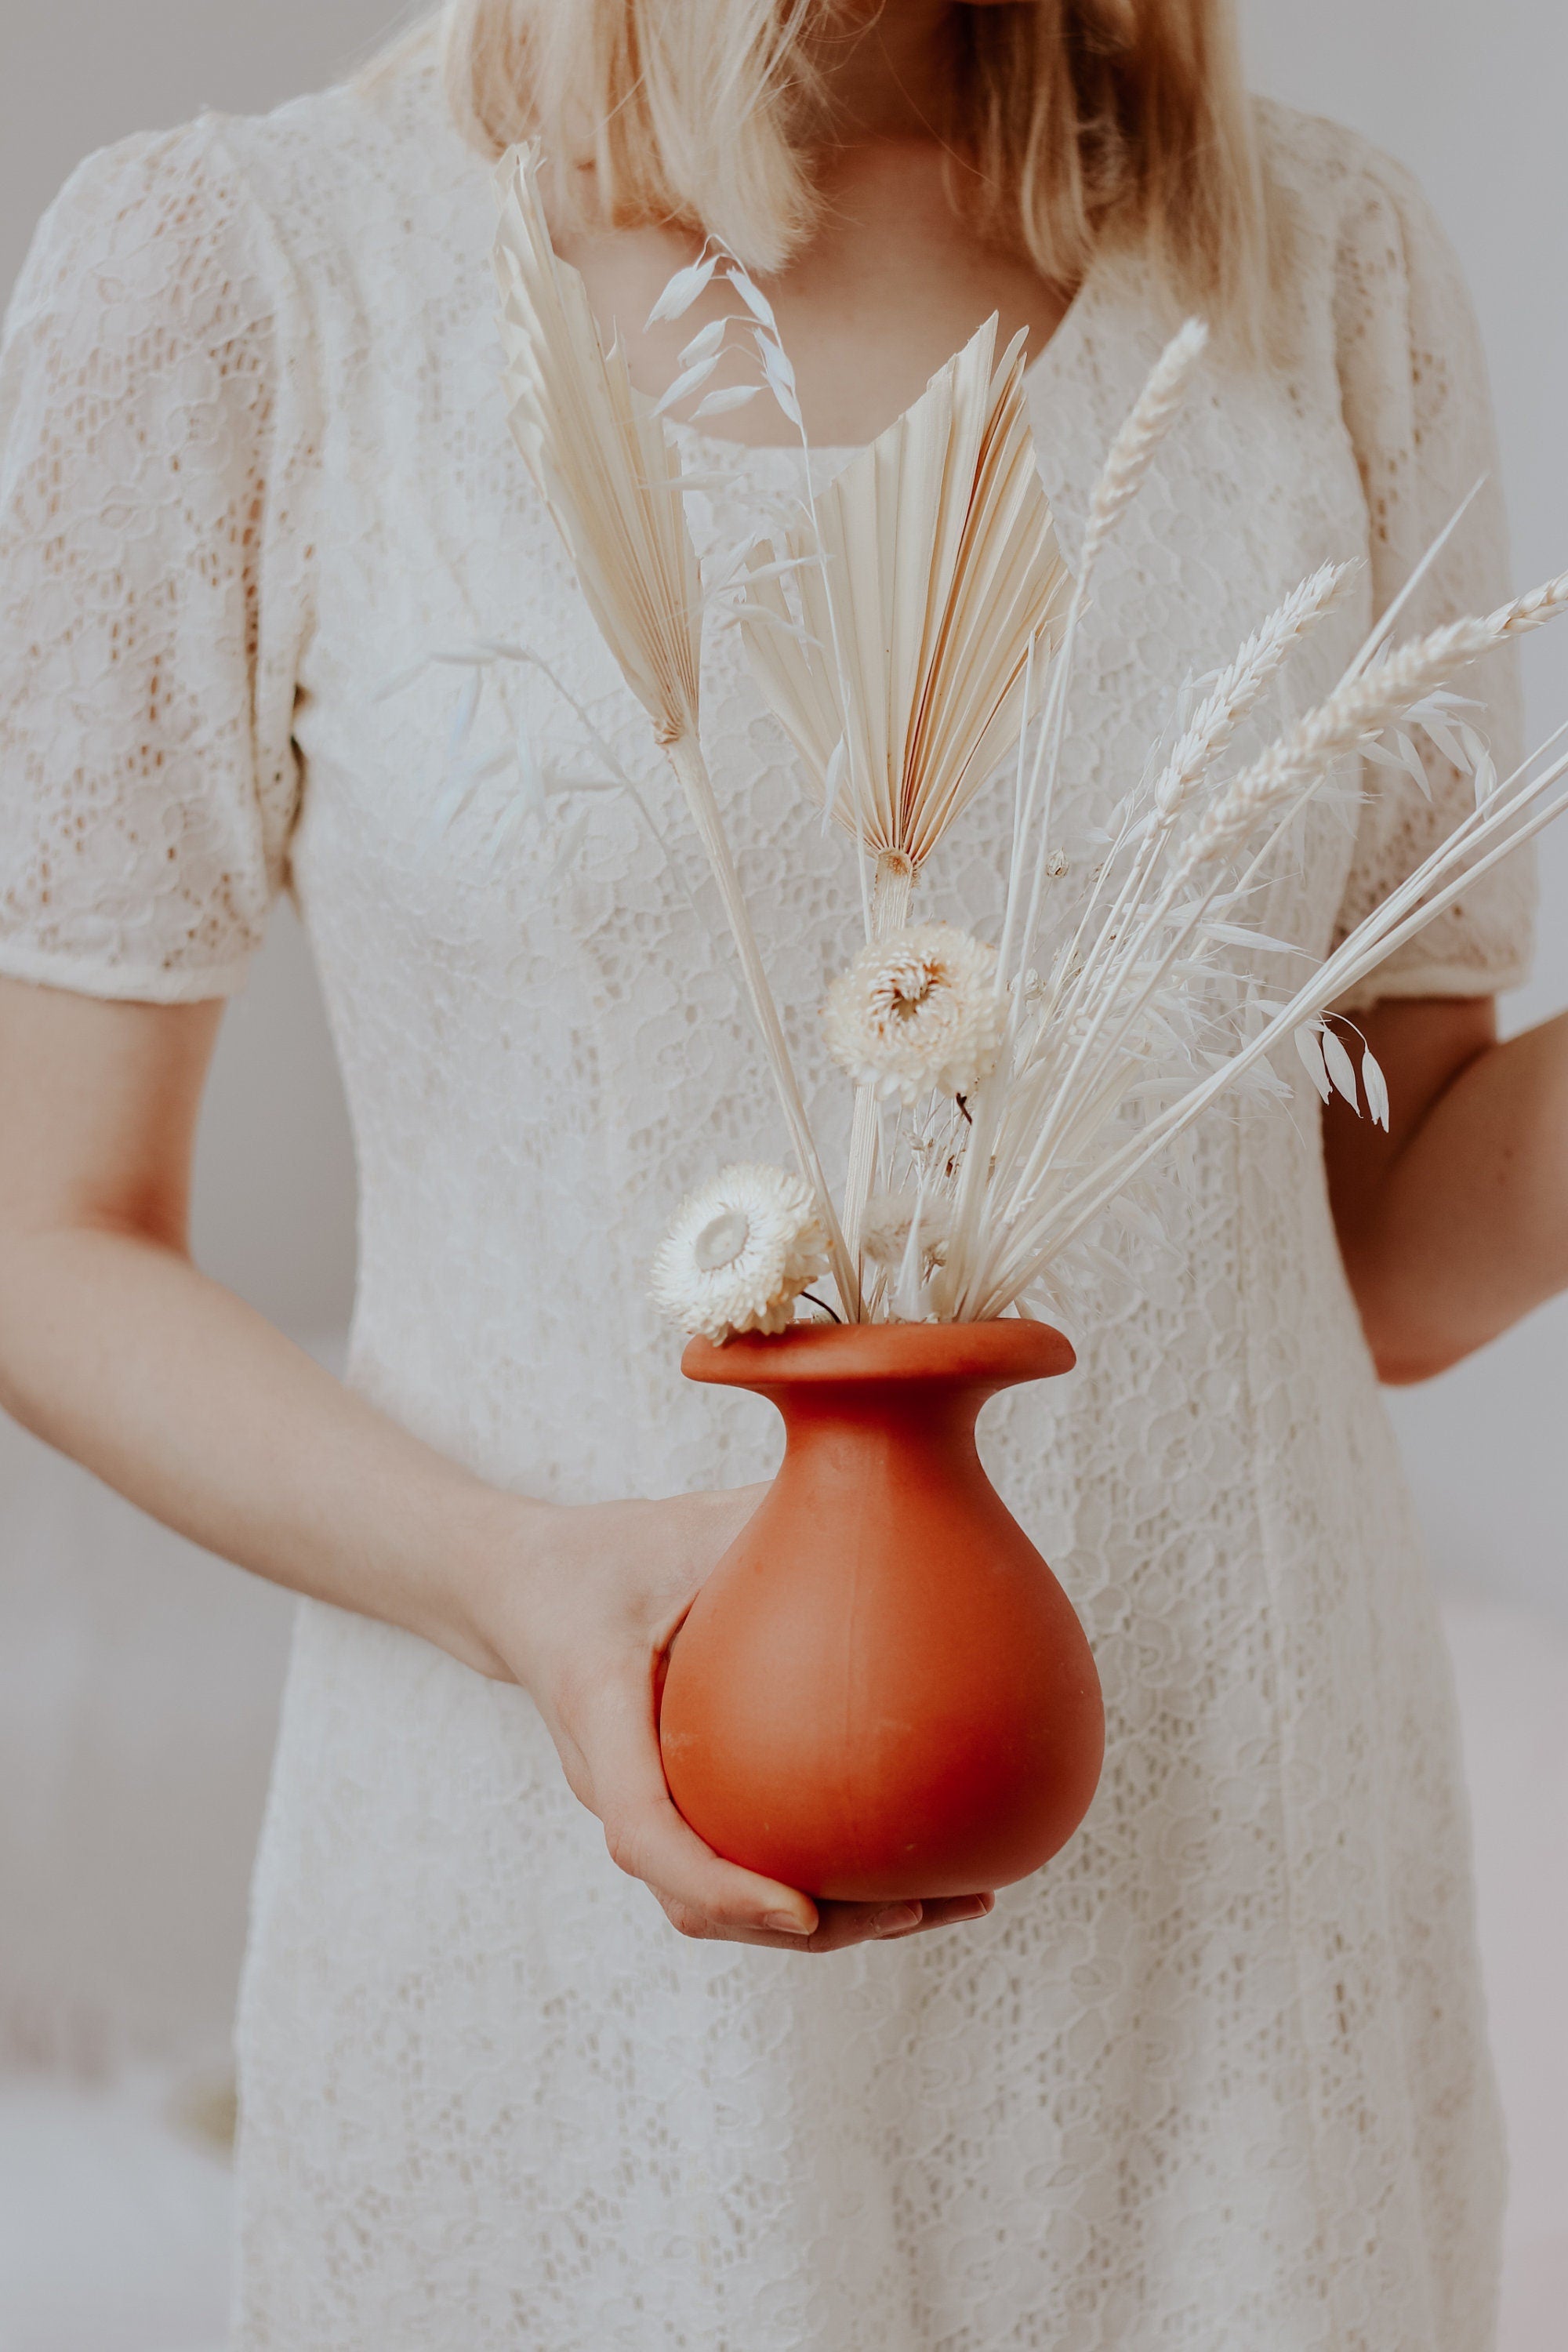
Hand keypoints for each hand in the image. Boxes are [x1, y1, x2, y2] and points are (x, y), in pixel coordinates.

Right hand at [469, 1485, 997, 1950]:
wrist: (527, 1591)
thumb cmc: (608, 1555)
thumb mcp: (680, 1526)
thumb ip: (765, 1519)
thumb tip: (886, 1503)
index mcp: (601, 1714)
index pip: (646, 1829)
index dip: (721, 1883)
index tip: (801, 1907)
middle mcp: (613, 1784)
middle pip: (697, 1901)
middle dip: (807, 1926)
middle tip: (913, 1909)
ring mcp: (641, 1807)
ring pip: (722, 1904)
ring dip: (827, 1922)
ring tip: (940, 1902)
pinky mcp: (675, 1809)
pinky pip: (740, 1867)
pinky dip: (817, 1885)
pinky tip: (911, 1866)